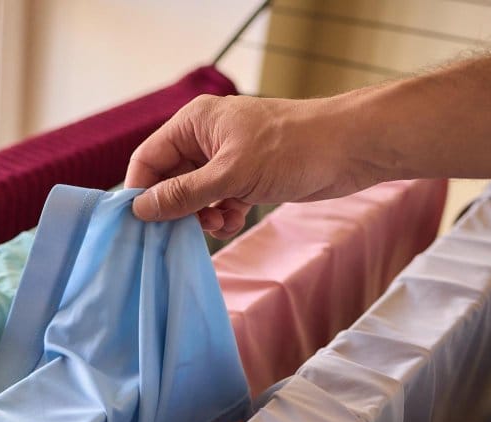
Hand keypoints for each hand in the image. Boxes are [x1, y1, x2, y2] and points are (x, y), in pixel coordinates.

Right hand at [125, 94, 376, 237]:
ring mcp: (225, 159)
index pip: (148, 158)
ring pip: (193, 195)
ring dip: (201, 216)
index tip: (142, 224)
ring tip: (220, 223)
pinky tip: (236, 220)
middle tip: (188, 229)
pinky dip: (222, 216)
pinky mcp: (244, 177)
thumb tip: (141, 209)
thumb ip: (182, 194)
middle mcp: (205, 139)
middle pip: (169, 180)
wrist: (349, 149)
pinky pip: (217, 202)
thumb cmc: (292, 149)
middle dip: (177, 208)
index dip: (141, 191)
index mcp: (194, 123)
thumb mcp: (230, 174)